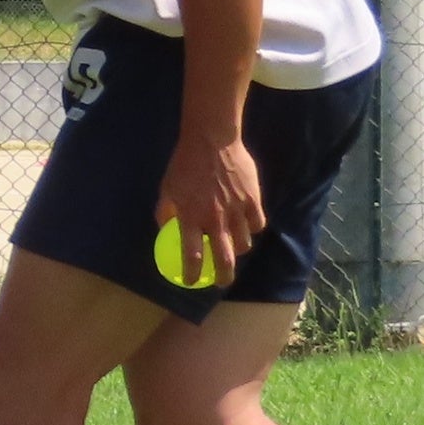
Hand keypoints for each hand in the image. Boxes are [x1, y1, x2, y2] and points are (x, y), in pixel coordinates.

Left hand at [155, 129, 266, 291]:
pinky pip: (258, 224)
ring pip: (244, 244)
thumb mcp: (167, 188)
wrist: (211, 141)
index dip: (192, 273)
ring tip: (233, 249)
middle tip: (222, 282)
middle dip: (224, 276)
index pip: (192, 255)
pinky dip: (253, 229)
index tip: (191, 281)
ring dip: (238, 250)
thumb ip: (166, 211)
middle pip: (224, 259)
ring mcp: (237, 211)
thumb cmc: (184, 164)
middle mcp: (215, 219)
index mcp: (190, 217)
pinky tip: (247, 227)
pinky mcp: (254, 200)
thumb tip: (165, 228)